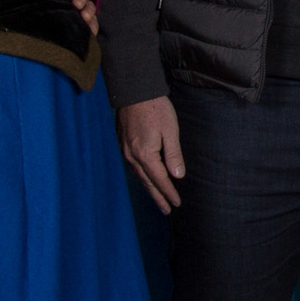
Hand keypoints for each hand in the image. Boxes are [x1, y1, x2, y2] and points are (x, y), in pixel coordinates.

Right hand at [119, 95, 185, 212]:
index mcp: (145, 155)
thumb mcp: (170, 131)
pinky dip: (140, 176)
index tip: (176, 203)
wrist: (134, 91)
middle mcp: (132, 156)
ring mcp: (124, 151)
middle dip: (158, 197)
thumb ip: (173, 155)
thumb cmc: (155, 108)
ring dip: (149, 188)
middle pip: (147, 182)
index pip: (160, 180)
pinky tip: (145, 178)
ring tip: (157, 198)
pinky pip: (132, 167)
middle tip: (166, 210)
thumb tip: (177, 175)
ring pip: (138, 176)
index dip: (169, 193)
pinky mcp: (122, 144)